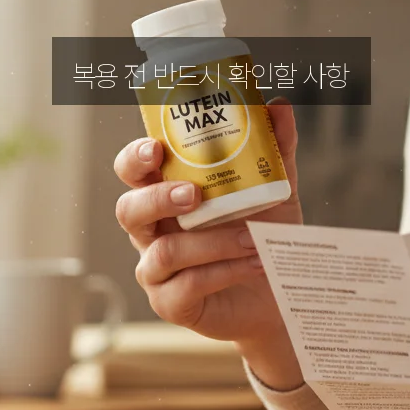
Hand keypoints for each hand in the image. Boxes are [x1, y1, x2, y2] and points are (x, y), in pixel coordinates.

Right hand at [113, 97, 302, 347]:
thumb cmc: (264, 234)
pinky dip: (223, 272)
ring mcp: (156, 270)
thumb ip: (275, 149)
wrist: (281, 293)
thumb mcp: (275, 190)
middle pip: (128, 209)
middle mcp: (152, 231)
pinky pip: (186, 286)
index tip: (156, 149)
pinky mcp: (171, 304)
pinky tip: (254, 264)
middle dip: (157, 198)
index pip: (133, 170)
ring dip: (211, 243)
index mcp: (166, 194)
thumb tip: (280, 106)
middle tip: (194, 195)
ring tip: (253, 238)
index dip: (135, 158)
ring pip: (162, 252)